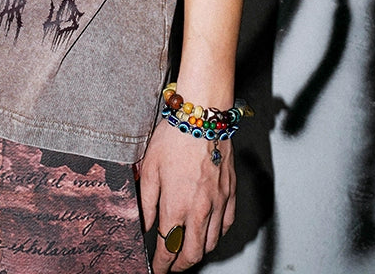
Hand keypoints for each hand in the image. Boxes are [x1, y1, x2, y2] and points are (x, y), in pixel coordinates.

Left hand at [139, 119, 235, 272]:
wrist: (202, 117)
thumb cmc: (174, 137)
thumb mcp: (150, 168)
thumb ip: (146, 201)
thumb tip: (144, 224)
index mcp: (175, 206)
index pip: (168, 248)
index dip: (161, 263)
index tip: (157, 268)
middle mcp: (199, 210)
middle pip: (192, 254)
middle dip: (180, 266)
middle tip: (171, 266)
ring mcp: (218, 203)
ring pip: (211, 243)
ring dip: (198, 252)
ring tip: (187, 250)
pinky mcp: (230, 193)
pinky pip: (227, 224)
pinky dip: (217, 234)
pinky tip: (210, 230)